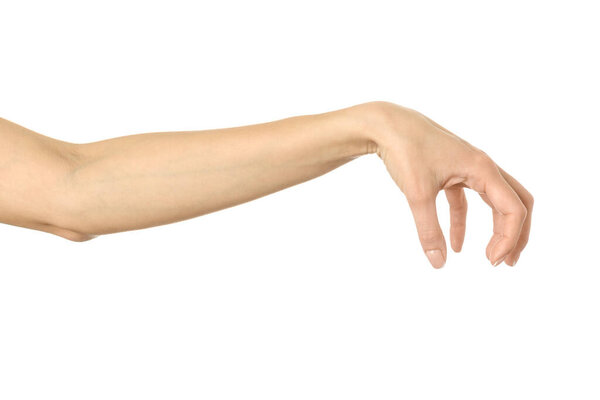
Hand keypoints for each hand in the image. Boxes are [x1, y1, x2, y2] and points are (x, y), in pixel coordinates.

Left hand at [364, 102, 532, 267]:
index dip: (509, 238)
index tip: (491, 261)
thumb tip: (438, 262)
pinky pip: (465, 201)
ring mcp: (467, 168)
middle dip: (516, 233)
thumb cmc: (405, 150)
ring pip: (494, 201)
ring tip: (492, 257)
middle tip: (508, 263)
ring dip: (497, 228)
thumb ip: (429, 230)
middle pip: (515, 202)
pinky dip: (463, 223)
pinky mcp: (450, 172)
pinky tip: (455, 246)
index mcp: (483, 169)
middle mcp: (481, 167)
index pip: (514, 208)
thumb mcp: (418, 194)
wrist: (385, 124)